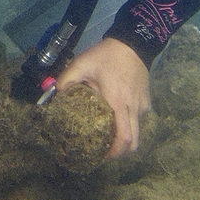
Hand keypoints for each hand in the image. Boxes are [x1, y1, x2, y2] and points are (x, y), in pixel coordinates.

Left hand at [55, 37, 150, 159]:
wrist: (133, 43)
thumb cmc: (107, 55)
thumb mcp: (82, 63)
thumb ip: (66, 79)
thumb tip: (52, 94)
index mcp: (117, 102)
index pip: (123, 138)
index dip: (114, 153)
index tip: (101, 157)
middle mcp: (133, 108)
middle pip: (133, 143)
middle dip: (119, 153)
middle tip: (103, 153)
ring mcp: (143, 106)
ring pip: (137, 133)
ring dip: (124, 140)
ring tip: (108, 137)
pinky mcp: (146, 102)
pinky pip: (138, 121)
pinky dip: (129, 126)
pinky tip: (116, 119)